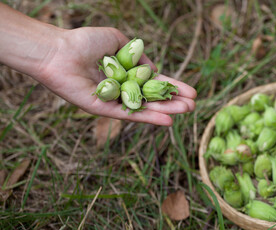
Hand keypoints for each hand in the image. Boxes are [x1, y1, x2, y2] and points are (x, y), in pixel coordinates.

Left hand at [34, 27, 195, 125]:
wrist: (59, 51)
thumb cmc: (85, 41)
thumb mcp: (118, 40)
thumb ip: (138, 55)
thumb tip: (153, 68)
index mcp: (126, 73)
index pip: (154, 83)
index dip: (172, 87)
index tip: (190, 91)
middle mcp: (122, 89)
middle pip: (153, 98)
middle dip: (174, 101)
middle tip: (193, 105)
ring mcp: (114, 101)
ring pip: (145, 108)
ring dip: (167, 111)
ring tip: (188, 110)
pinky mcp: (104, 110)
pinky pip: (130, 115)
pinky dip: (149, 118)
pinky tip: (168, 120)